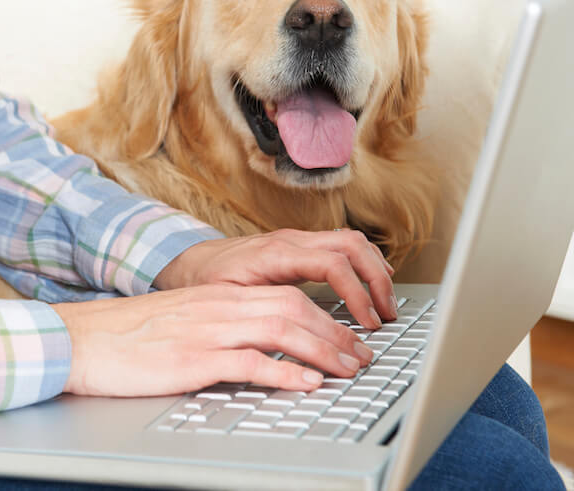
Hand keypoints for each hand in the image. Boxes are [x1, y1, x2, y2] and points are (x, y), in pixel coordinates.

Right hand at [51, 283, 375, 396]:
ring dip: (323, 351)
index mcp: (216, 297)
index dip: (324, 318)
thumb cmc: (123, 336)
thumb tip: (254, 349)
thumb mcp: (178, 322)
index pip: (284, 297)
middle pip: (293, 309)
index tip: (346, 339)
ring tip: (348, 370)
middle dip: (335, 333)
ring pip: (281, 330)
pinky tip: (305, 384)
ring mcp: (206, 330)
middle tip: (361, 357)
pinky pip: (250, 362)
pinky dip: (284, 373)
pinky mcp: (192, 358)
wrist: (79, 339)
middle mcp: (217, 307)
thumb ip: (216, 328)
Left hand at [154, 228, 396, 328]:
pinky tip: (372, 284)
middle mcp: (290, 240)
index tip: (367, 322)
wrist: (186, 261)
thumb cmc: (202, 281)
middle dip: (376, 279)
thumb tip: (290, 333)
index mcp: (275, 253)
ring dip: (375, 269)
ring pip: (351, 240)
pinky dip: (363, 263)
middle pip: (351, 245)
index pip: (332, 263)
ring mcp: (297, 240)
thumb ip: (257, 310)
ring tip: (386, 303)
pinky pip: (341, 245)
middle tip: (387, 315)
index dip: (356, 293)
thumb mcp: (225, 299)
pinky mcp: (299, 246)